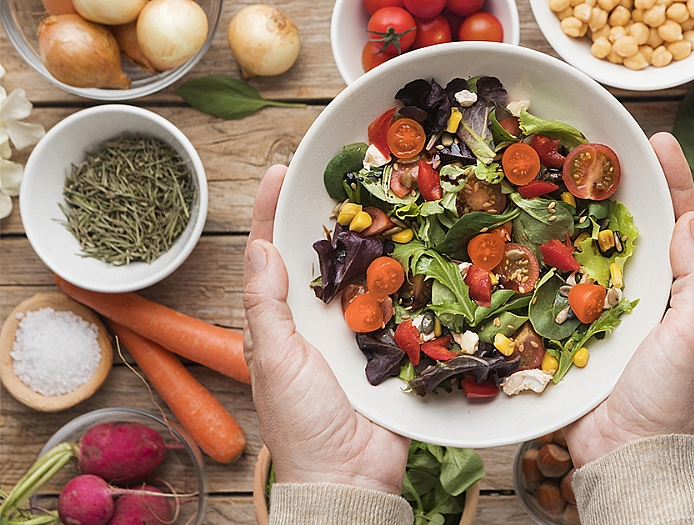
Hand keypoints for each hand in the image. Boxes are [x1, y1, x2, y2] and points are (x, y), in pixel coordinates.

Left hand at [243, 165, 409, 493]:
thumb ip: (266, 304)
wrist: (350, 475)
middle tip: (347, 170)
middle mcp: (320, 317)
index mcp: (282, 319)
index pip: (272, 253)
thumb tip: (259, 246)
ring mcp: (360, 330)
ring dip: (376, 237)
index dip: (271, 212)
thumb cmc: (300, 421)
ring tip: (388, 195)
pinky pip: (403, 303)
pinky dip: (412, 275)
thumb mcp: (273, 359)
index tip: (280, 171)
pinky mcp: (394, 344)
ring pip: (366, 272)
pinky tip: (423, 244)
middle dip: (332, 213)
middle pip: (324, 254)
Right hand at [564, 132, 693, 466]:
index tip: (659, 140)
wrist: (621, 454)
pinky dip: (537, 258)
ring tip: (555, 173)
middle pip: (628, 227)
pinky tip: (522, 231)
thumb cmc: (666, 399)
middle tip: (594, 145)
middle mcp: (636, 293)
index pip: (678, 223)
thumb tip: (689, 222)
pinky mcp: (563, 329)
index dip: (672, 180)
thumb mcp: (690, 336)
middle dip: (615, 186)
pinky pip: (549, 286)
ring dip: (571, 213)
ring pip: (584, 249)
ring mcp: (596, 309)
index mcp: (673, 290)